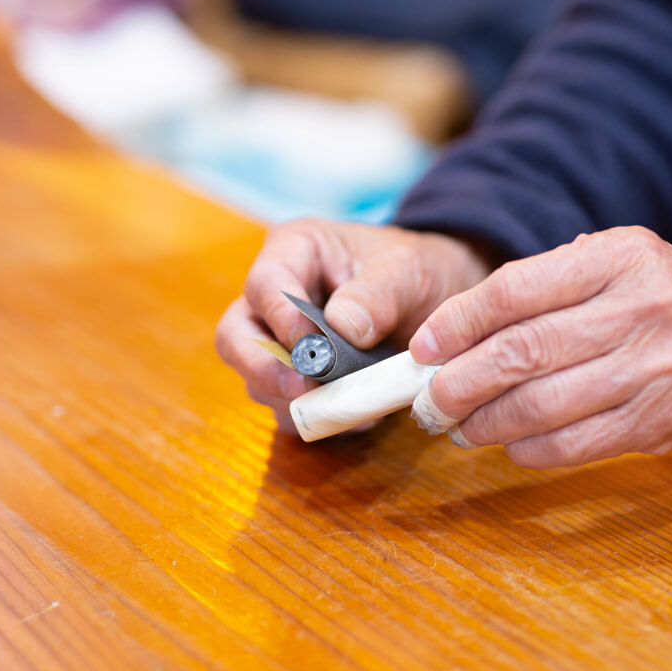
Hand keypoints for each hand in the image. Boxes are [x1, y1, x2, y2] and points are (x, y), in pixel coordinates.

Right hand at [216, 218, 493, 433]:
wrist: (435, 299)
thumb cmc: (414, 270)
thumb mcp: (408, 270)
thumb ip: (377, 293)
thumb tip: (342, 328)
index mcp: (294, 252)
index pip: (265, 283)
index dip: (280, 317)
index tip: (310, 346)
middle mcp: (274, 298)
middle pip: (237, 336)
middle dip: (263, 369)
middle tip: (299, 391)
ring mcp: (279, 342)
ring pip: (258, 379)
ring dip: (294, 400)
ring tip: (346, 406)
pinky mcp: (296, 379)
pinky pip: (288, 408)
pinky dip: (315, 419)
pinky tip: (356, 418)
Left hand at [408, 226, 671, 466]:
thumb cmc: (669, 298)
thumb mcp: (620, 261)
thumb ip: (549, 282)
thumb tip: (459, 331)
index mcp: (619, 258)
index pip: (515, 290)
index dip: (458, 322)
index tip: (423, 348)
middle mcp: (636, 311)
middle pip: (521, 353)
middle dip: (459, 383)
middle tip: (428, 401)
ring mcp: (651, 371)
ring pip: (542, 406)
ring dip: (486, 422)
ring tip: (459, 426)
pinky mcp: (657, 422)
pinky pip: (575, 444)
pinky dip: (529, 450)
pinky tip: (509, 445)